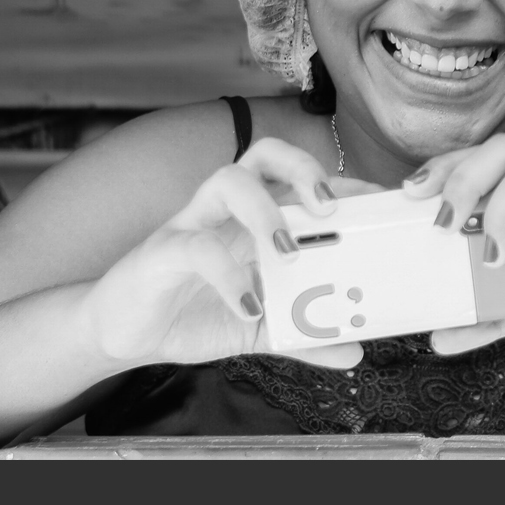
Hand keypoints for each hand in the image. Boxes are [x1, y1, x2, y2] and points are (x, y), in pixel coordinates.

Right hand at [76, 136, 362, 370]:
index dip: (341, 182)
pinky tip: (246, 307)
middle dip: (303, 170)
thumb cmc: (193, 311)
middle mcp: (226, 210)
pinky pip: (195, 246)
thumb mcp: (258, 328)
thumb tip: (354, 350)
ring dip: (264, 209)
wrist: (124, 331)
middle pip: (265, 154)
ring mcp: (193, 222)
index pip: (301, 181)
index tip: (380, 203)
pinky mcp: (163, 250)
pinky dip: (226, 274)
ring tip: (288, 252)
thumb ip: (303, 335)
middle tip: (329, 210)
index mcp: (253, 217)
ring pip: (228, 180)